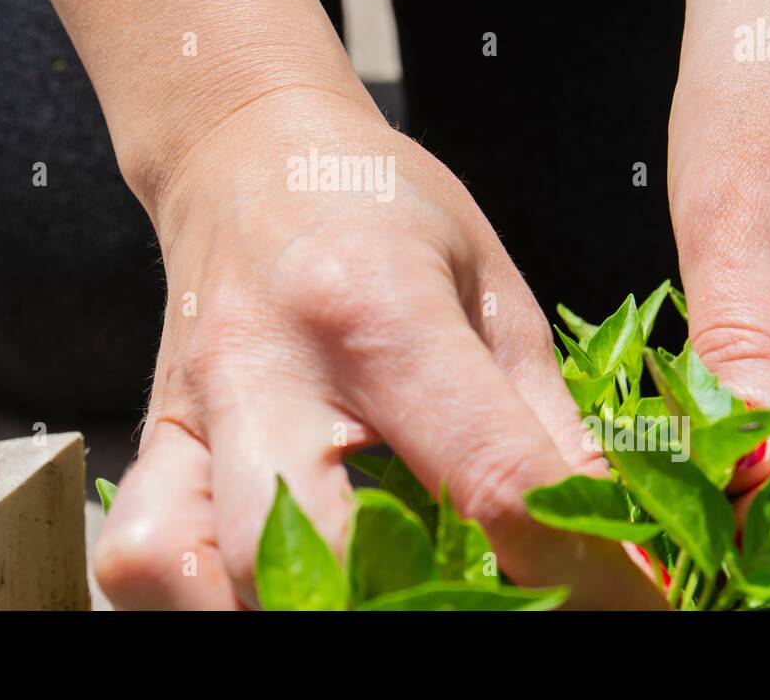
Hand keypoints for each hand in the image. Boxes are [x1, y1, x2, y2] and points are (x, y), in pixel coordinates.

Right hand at [92, 87, 663, 607]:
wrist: (250, 153)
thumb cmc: (384, 207)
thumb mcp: (493, 293)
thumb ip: (548, 430)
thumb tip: (623, 553)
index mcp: (379, 312)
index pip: (489, 479)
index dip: (581, 570)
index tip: (629, 603)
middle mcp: (266, 370)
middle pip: (306, 554)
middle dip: (401, 617)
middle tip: (478, 606)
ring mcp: (191, 410)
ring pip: (185, 568)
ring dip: (282, 614)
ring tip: (364, 603)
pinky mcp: (153, 438)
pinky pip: (140, 555)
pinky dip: (197, 601)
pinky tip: (272, 590)